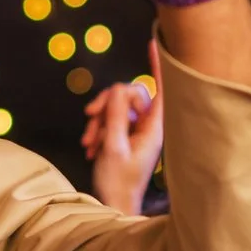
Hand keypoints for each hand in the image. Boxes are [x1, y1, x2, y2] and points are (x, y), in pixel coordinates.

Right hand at [81, 42, 166, 215]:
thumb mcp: (113, 147)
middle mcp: (149, 126)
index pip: (161, 89)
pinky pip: (111, 120)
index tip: (153, 43)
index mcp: (154, 128)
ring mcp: (138, 131)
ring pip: (116, 107)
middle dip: (107, 103)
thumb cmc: (118, 183)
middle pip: (129, 94)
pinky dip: (98, 129)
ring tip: (89, 143)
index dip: (158, 65)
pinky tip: (90, 147)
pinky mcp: (127, 136)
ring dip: (99, 121)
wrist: (113, 206)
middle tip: (89, 117)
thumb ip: (115, 116)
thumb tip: (119, 88)